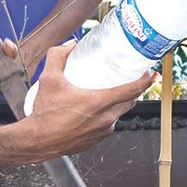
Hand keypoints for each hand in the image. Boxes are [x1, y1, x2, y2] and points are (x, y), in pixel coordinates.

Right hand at [17, 43, 153, 159]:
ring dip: (118, 104)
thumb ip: (58, 56)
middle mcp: (105, 118)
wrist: (37, 141)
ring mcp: (102, 132)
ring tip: (108, 94)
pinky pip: (108, 126)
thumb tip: (70, 45)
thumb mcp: (48, 78)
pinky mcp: (96, 141)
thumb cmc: (44, 114)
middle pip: (130, 102)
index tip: (149, 73)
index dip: (145, 80)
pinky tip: (95, 111)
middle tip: (127, 79)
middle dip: (132, 90)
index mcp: (98, 102)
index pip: (133, 90)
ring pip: (118, 114)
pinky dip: (106, 117)